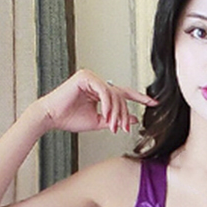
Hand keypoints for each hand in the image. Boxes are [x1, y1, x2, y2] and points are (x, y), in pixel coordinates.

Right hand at [36, 69, 155, 135]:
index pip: (123, 93)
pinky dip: (107, 105)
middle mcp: (97, 82)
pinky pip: (104, 91)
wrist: (51, 117)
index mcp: (100, 91)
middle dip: (124, 114)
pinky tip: (106, 116)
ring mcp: (91, 77)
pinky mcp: (85, 77)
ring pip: (114, 94)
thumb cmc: (70, 119)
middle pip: (121, 96)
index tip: (154, 103)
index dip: (139, 98)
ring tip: (112, 126)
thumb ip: (115, 119)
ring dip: (115, 113)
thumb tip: (134, 119)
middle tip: (123, 128)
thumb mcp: (98, 122)